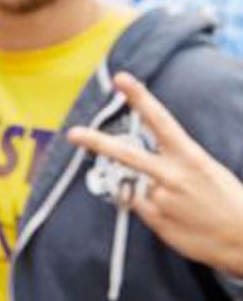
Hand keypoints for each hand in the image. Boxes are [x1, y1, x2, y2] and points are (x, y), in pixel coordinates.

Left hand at [68, 71, 242, 275]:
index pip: (161, 121)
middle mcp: (173, 176)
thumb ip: (174, 164)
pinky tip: (174, 216)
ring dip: (148, 192)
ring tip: (181, 204)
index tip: (122, 79)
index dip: (140, 98)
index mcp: (191, 158)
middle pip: (127, 154)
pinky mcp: (156, 221)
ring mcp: (162, 200)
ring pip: (136, 187)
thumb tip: (143, 169)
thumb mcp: (207, 171)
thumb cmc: (228, 202)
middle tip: (73, 133)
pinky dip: (148, 208)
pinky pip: (139, 207)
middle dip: (97, 142)